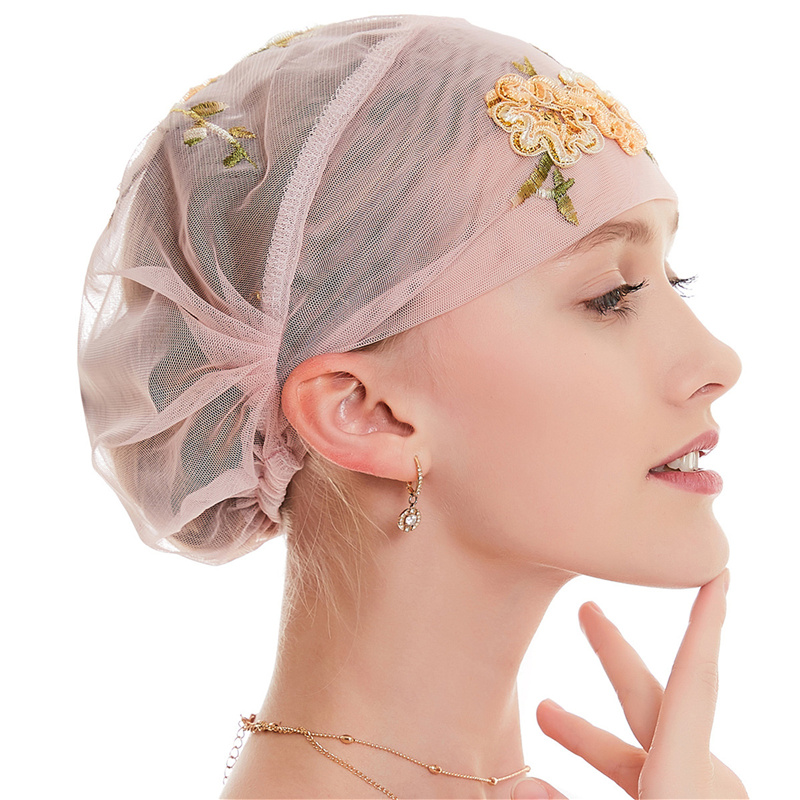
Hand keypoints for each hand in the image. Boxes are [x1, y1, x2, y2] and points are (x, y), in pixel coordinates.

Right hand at [523, 570, 745, 798]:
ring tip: (545, 710)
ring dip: (590, 733)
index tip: (719, 574)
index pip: (694, 681)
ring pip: (642, 745)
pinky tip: (571, 770)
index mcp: (685, 776)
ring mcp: (701, 791)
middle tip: (586, 610)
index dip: (704, 623)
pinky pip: (651, 771)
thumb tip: (518, 786)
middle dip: (613, 653)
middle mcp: (701, 777)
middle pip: (652, 699)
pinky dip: (614, 763)